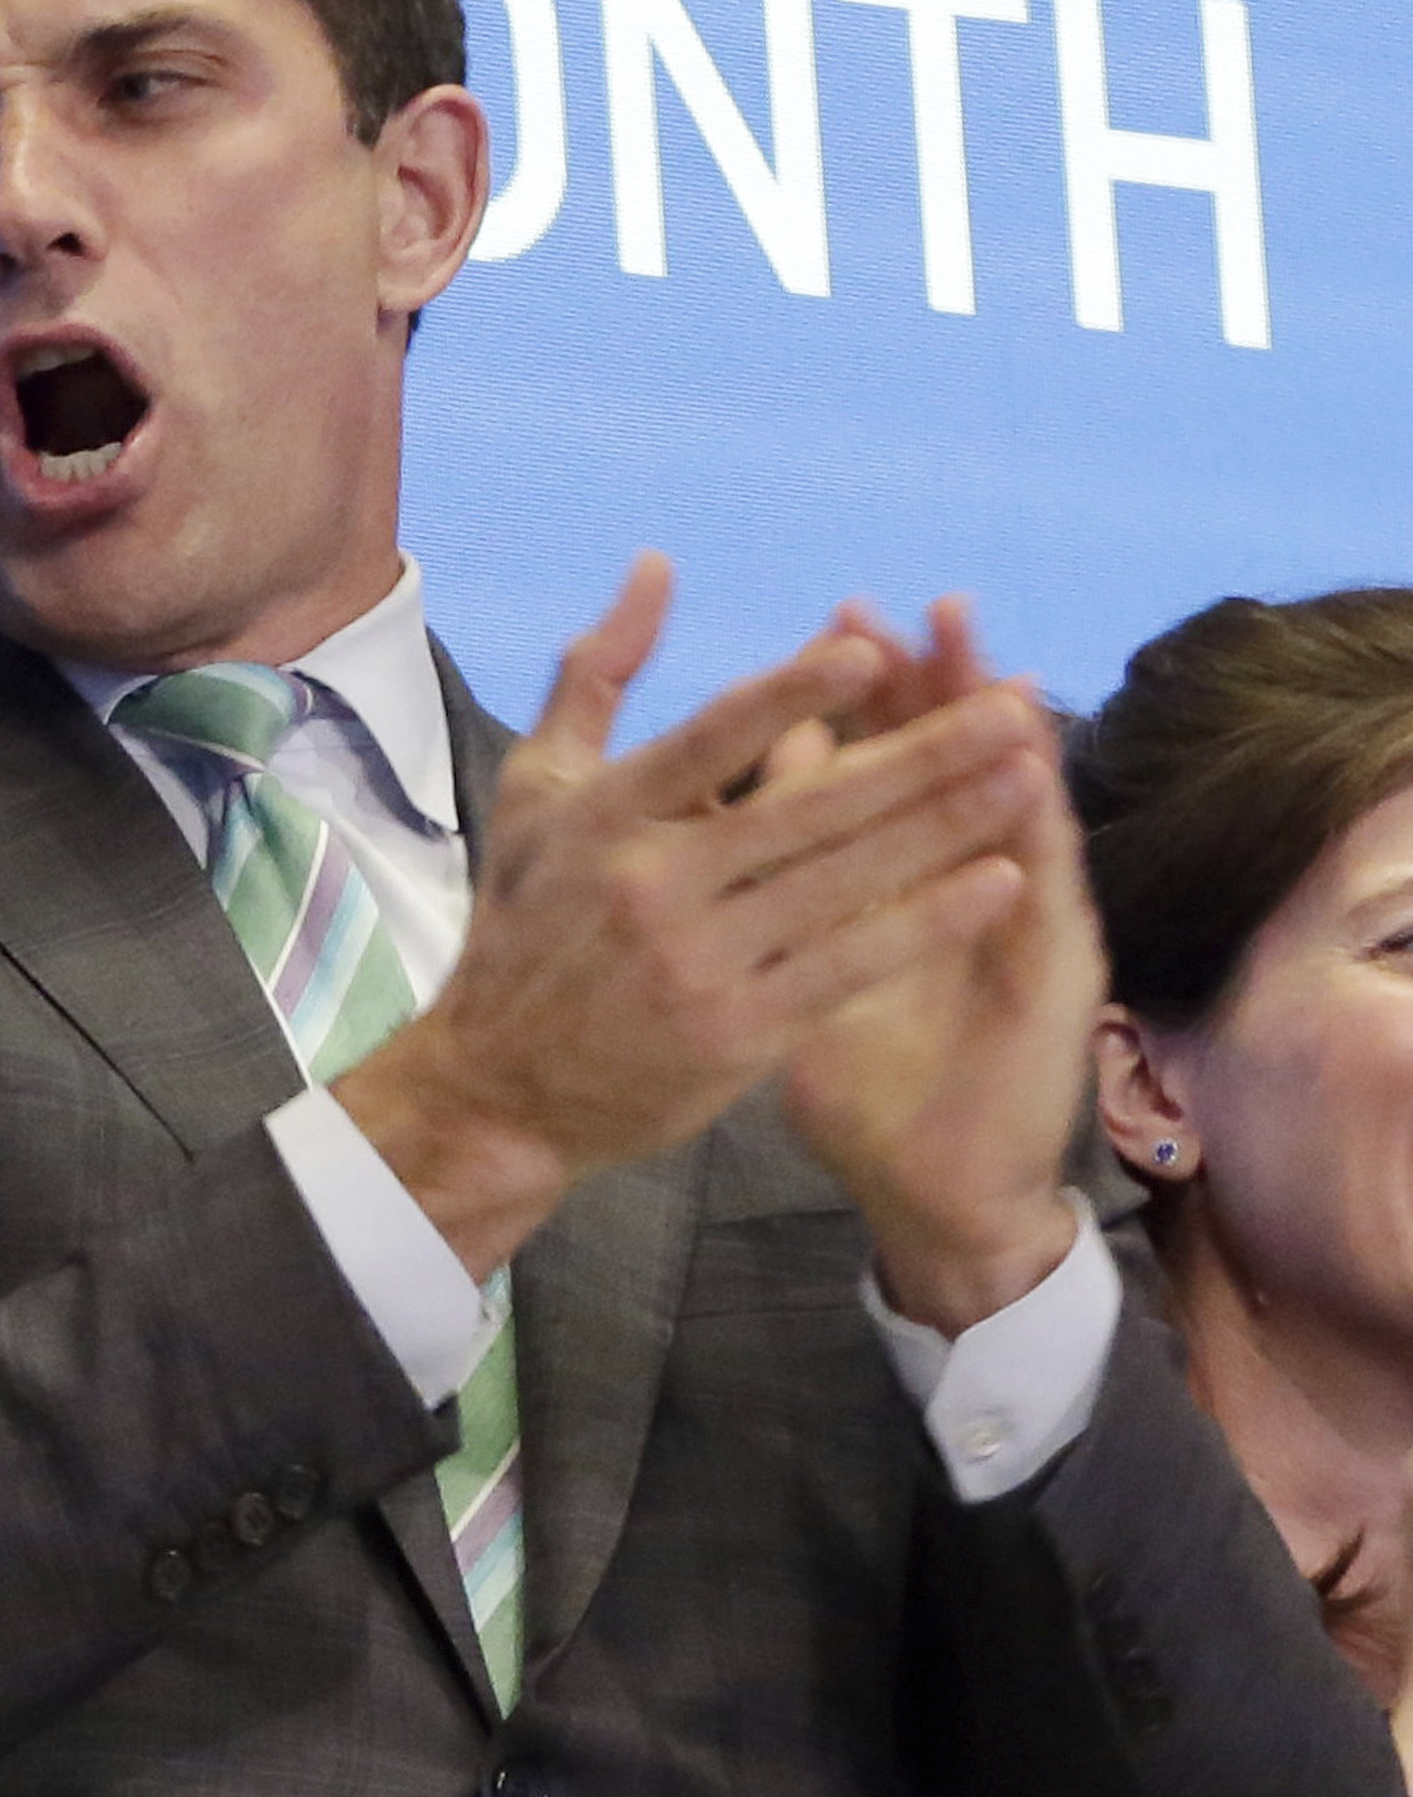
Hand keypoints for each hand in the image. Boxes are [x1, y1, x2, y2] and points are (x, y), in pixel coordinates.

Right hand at [334, 556, 1048, 1277]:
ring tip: (1029, 778)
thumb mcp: (537, 791)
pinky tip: (997, 883)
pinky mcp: (734, 1032)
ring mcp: (696, 961)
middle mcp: (650, 882)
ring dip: (948, 826)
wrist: (496, 1088)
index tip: (874, 654)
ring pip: (844, 879)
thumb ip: (597, 676)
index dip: (793, 695)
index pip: (711, 739)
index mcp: (604, 814)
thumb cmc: (526, 927)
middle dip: (923, 756)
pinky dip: (927, 920)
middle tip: (1012, 712)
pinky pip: (852, 962)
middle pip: (805, 806)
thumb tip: (657, 564)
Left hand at [773, 598, 1095, 1331]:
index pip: (880, 769)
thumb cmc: (869, 1089)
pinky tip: (1036, 778)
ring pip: (1016, 810)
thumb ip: (783, 892)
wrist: (941, 1186)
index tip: (844, 621)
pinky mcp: (1060, 973)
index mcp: (901, 886)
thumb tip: (736, 806)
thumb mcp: (806, 982)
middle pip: (954, 769)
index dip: (864, 699)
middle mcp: (972, 887)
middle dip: (939, 690)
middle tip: (933, 610)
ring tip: (999, 665)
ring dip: (1010, 740)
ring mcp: (1022, 925)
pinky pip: (1048, 892)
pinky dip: (1040, 831)